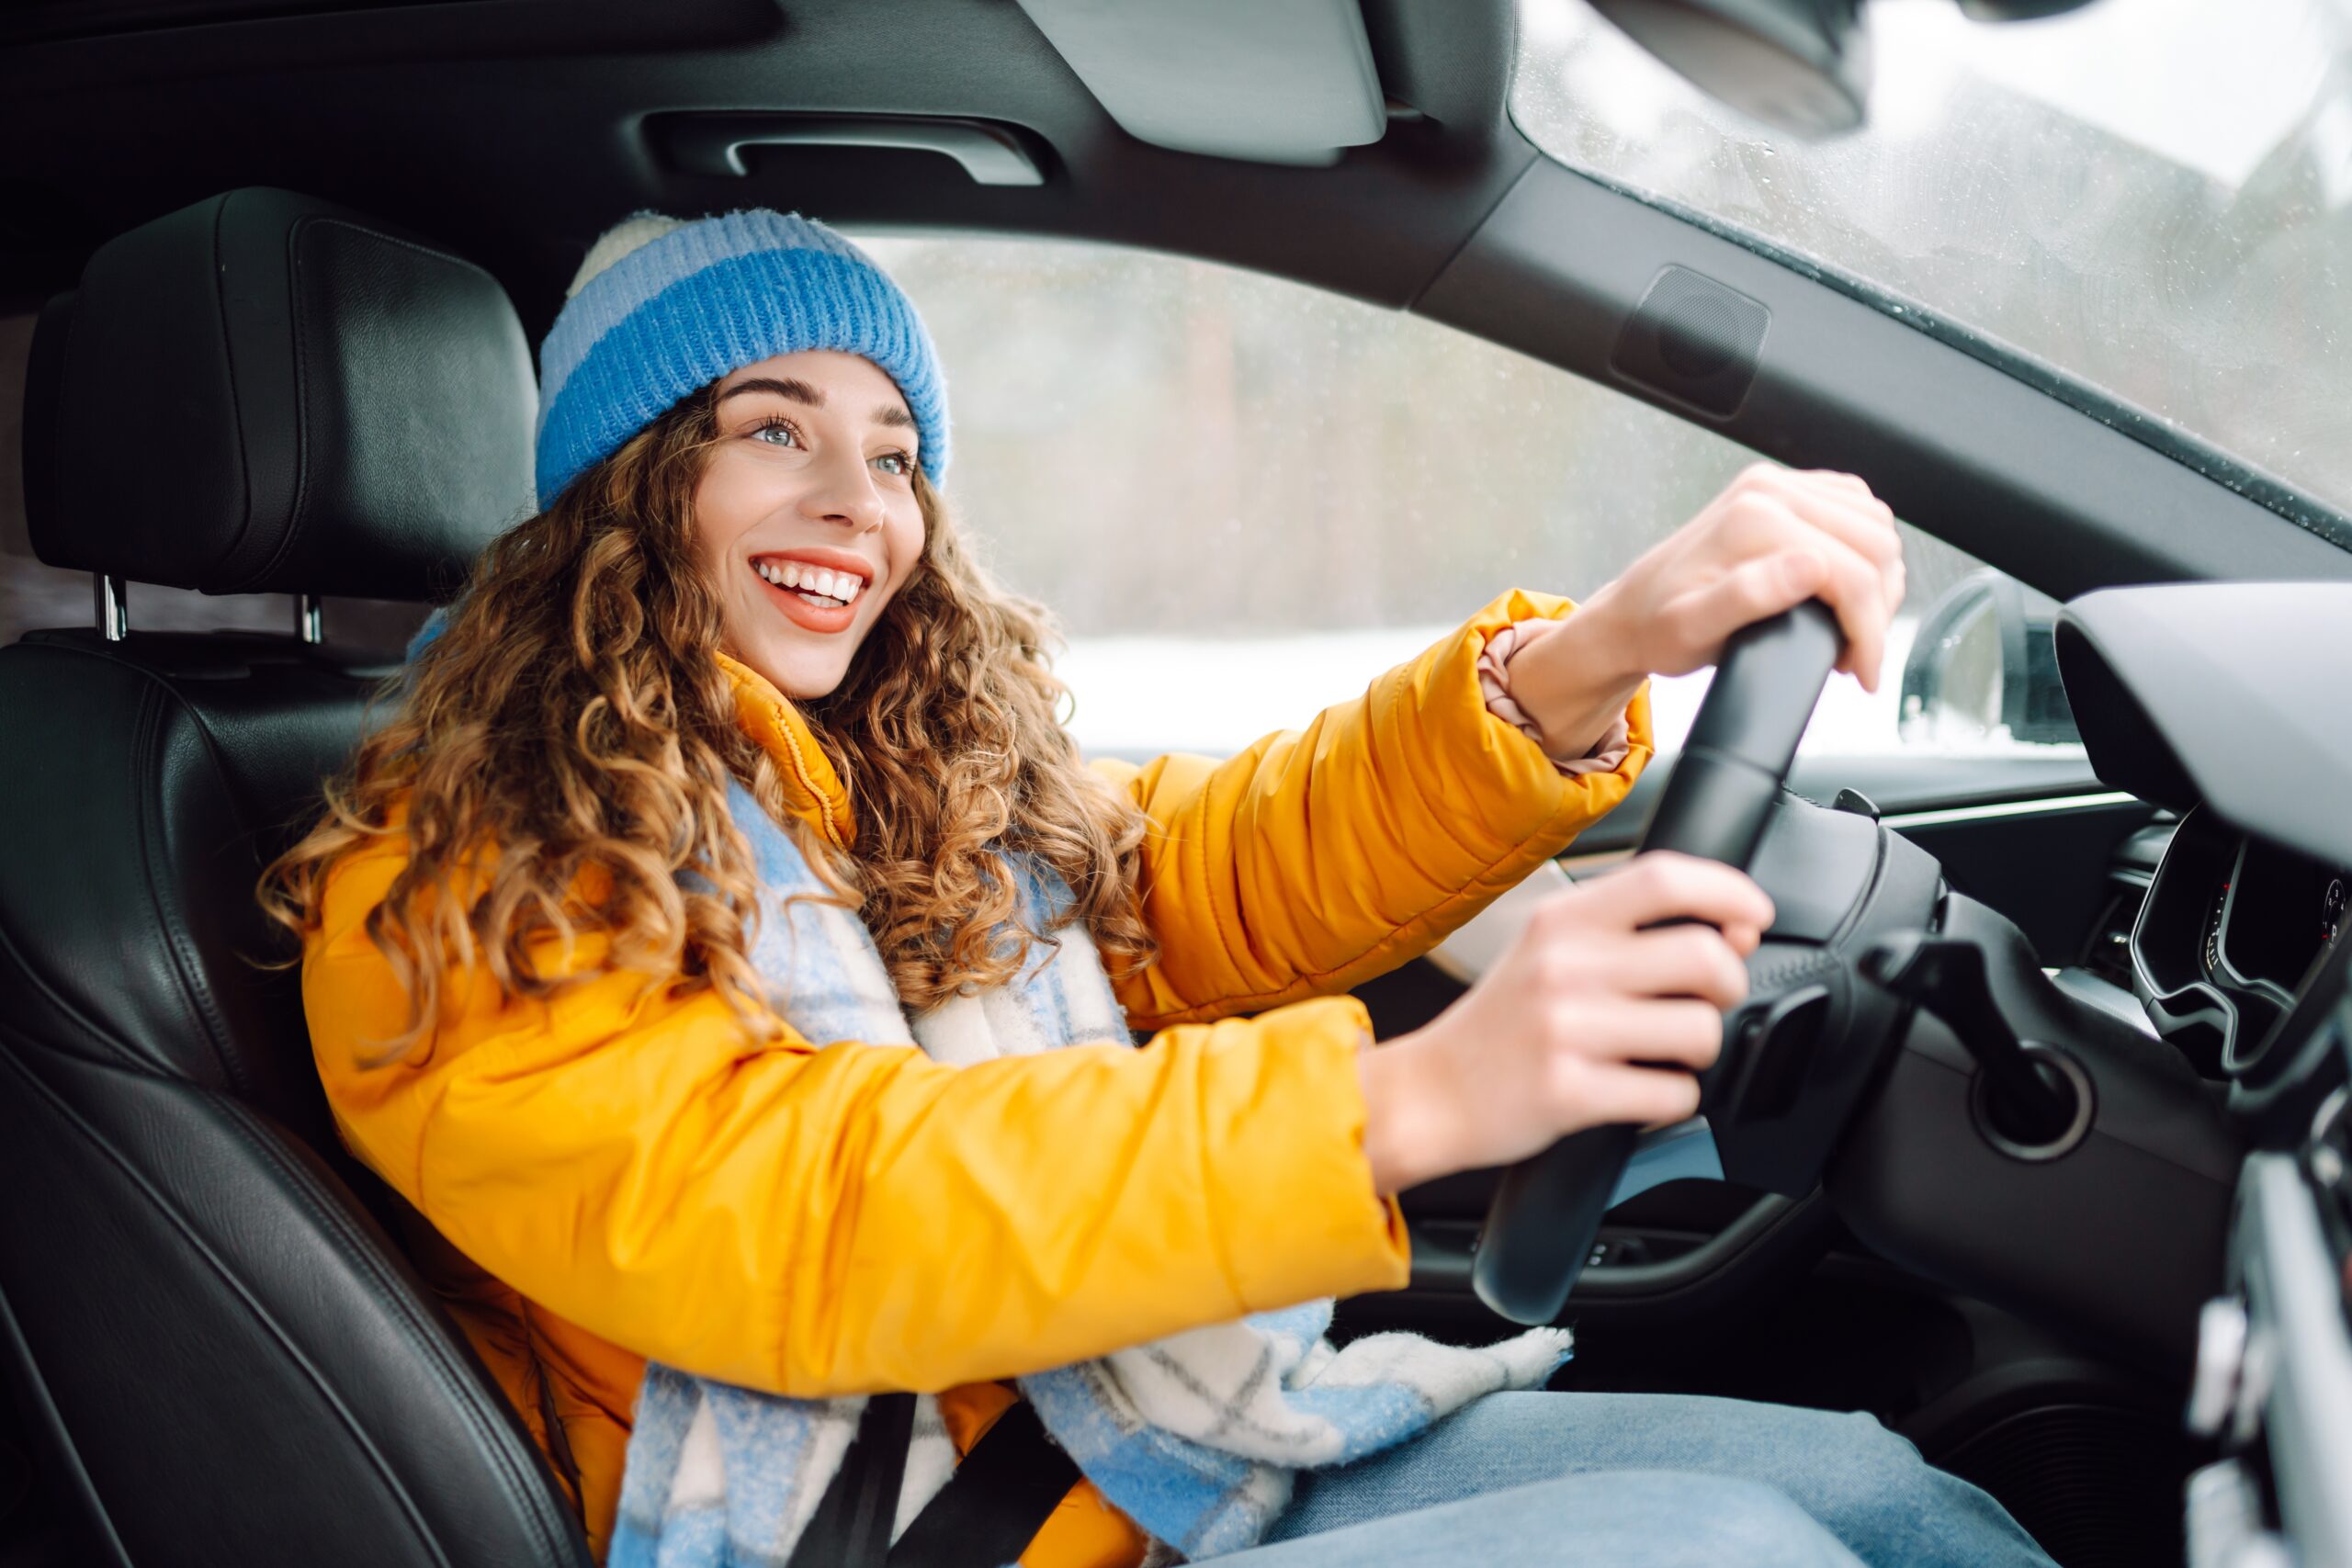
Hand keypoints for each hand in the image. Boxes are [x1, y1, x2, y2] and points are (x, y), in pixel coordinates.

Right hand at [1356, 853, 1773, 1194]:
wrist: (1431, 1093)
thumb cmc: (1503, 1022)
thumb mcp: (1548, 949)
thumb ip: (1626, 931)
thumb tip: (1734, 929)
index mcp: (1562, 920)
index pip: (1666, 877)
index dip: (1729, 891)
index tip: (1754, 916)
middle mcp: (1563, 965)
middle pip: (1704, 956)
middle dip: (1730, 985)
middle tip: (1706, 1003)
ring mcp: (1565, 1029)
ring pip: (1700, 1031)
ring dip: (1702, 1051)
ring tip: (1665, 1055)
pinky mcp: (1569, 1092)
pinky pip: (1673, 1095)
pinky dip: (1673, 1101)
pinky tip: (1640, 1093)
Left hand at [1508, 465, 1905, 755]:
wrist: (1631, 614)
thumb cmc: (1657, 628)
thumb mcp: (1692, 629)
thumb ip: (1750, 596)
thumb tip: (1810, 568)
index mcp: (1754, 520)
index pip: (1853, 572)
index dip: (1870, 631)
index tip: (1863, 672)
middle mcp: (1770, 490)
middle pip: (1875, 545)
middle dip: (1879, 608)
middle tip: (1859, 654)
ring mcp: (1778, 485)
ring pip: (1875, 525)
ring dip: (1879, 580)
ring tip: (1853, 627)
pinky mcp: (1785, 492)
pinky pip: (1856, 510)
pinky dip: (1865, 551)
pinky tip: (1847, 588)